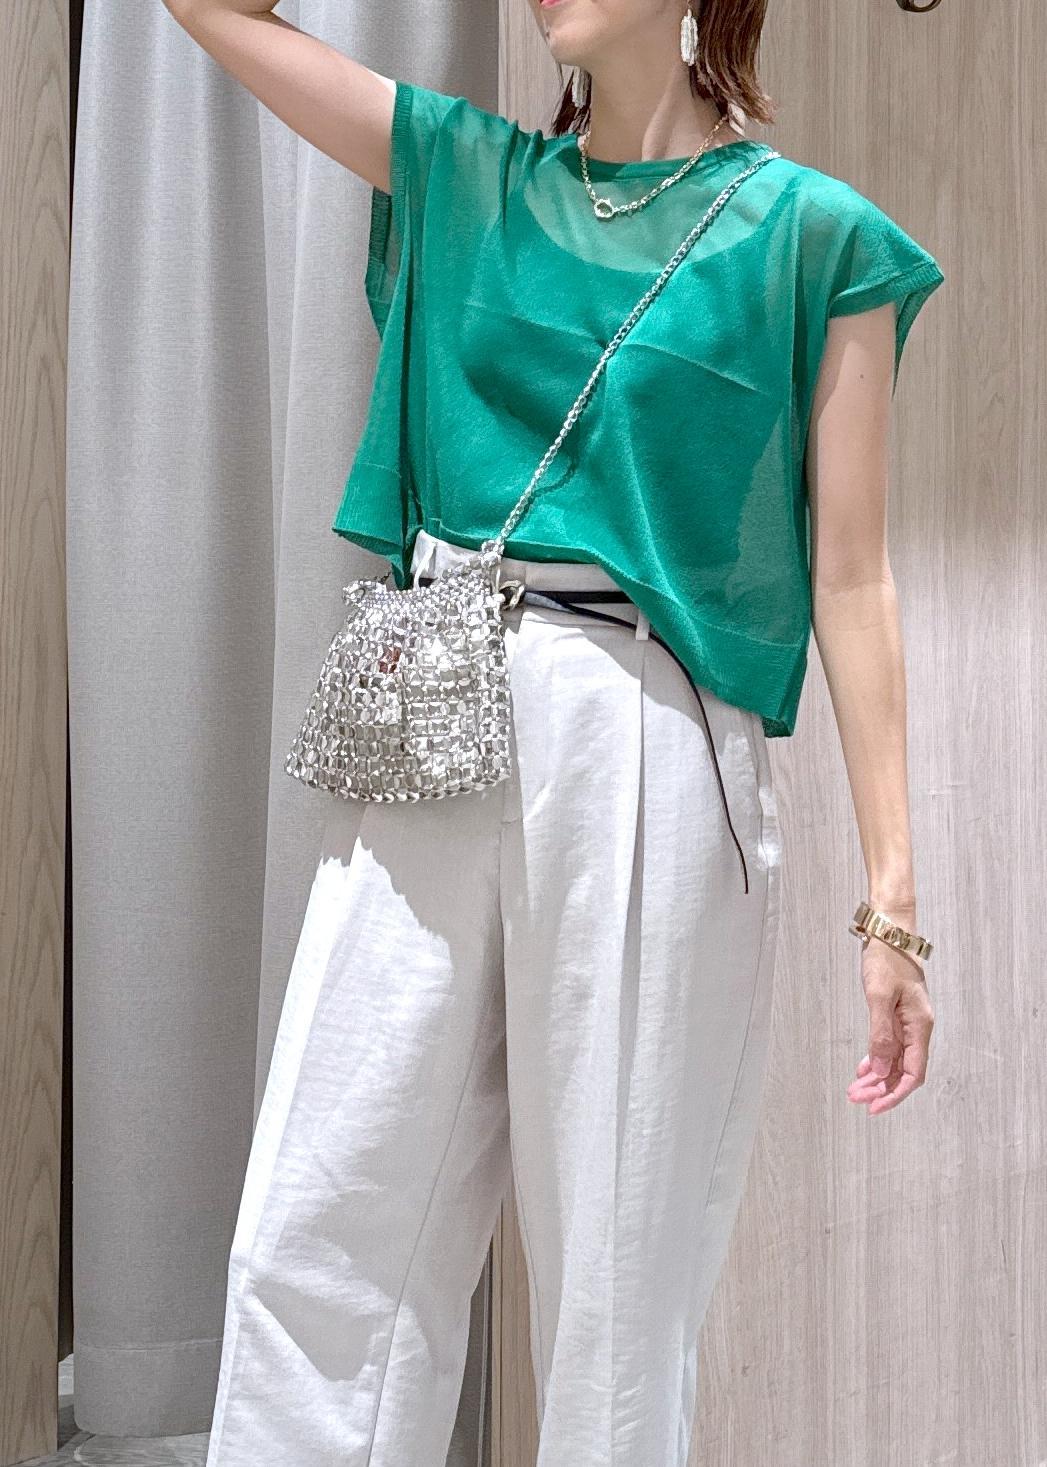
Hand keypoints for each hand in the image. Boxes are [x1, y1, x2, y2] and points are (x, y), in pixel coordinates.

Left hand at [847, 933, 933, 1114]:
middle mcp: (918, 1028)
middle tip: (856, 1099)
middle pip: (904, 1071)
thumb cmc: (887, 959)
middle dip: (881, 1089)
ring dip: (877, 1077)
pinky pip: (890, 1046)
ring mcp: (909, 1022)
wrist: (890, 932)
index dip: (895, 1095)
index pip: (913, 1074)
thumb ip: (881, 1034)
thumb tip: (881, 1070)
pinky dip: (877, 1059)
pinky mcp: (898, 1015)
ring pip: (896, 1061)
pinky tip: (863, 1068)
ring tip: (855, 1089)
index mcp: (919, 1026)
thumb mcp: (879, 996)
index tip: (874, 1108)